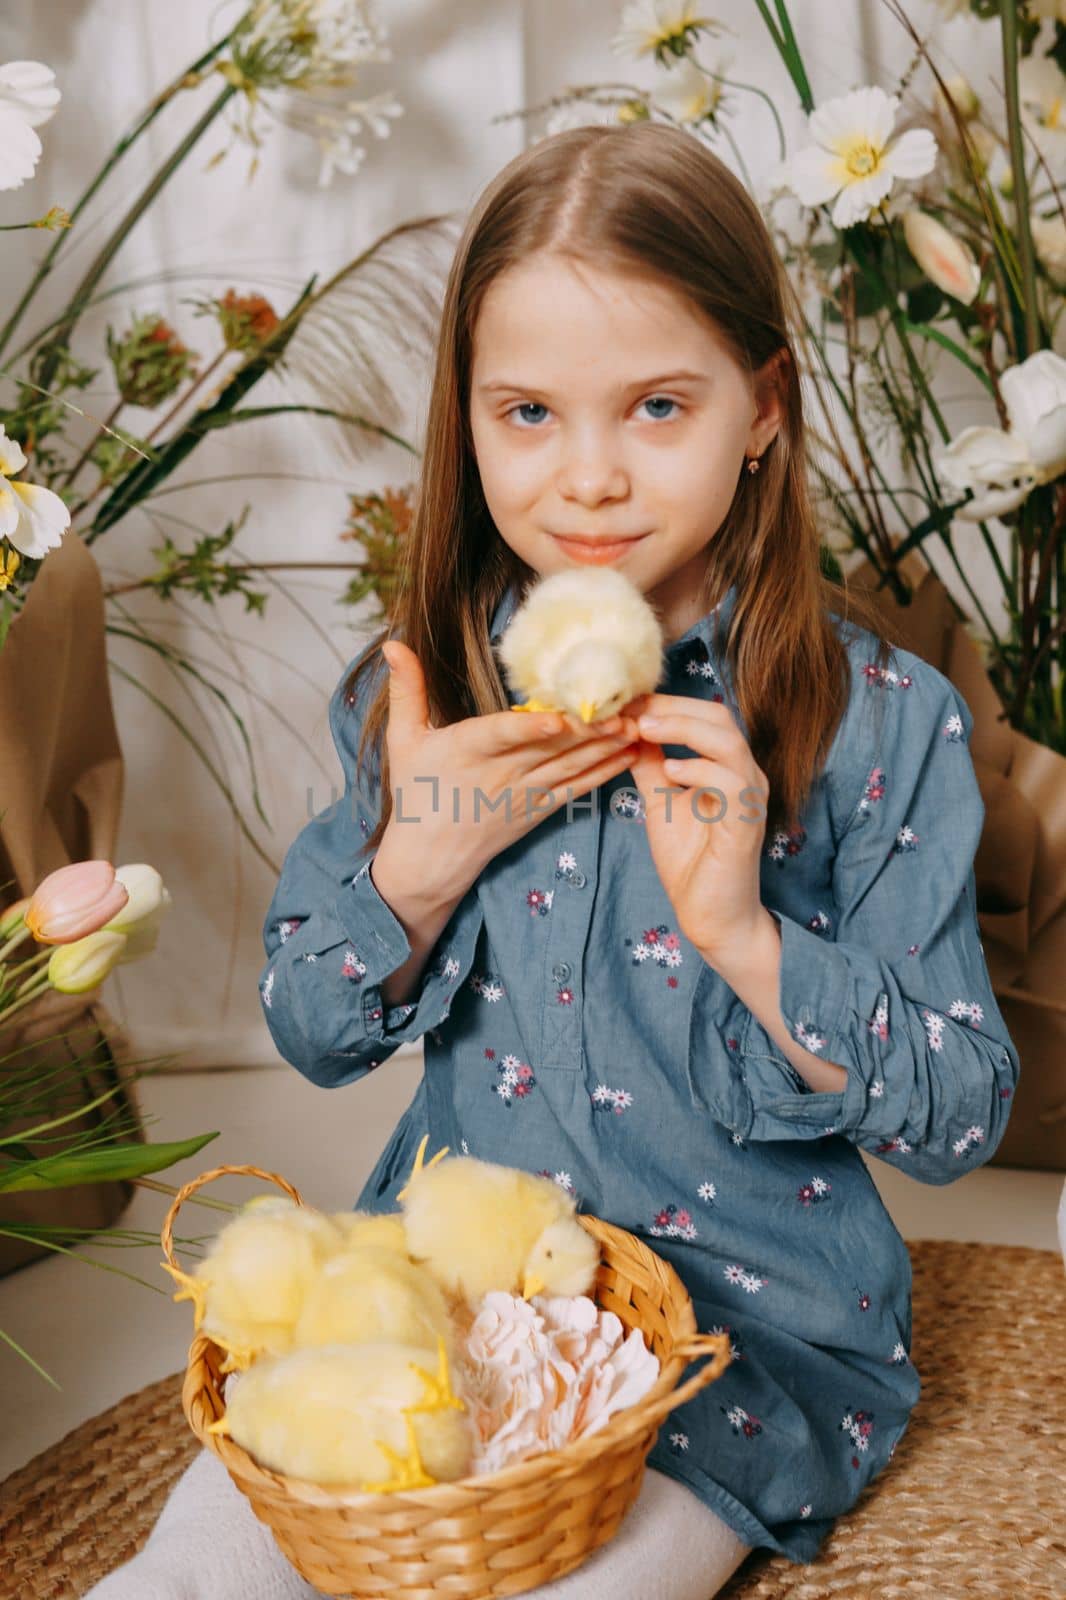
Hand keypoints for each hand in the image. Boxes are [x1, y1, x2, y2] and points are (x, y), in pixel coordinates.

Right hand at [373, 641, 640, 905]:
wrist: (430, 859)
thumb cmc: (416, 793)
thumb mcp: (403, 739)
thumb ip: (405, 689)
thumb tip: (392, 642)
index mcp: (466, 751)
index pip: (501, 736)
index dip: (531, 728)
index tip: (559, 718)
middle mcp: (500, 774)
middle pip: (549, 748)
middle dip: (589, 728)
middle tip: (625, 706)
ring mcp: (524, 794)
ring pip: (569, 767)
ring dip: (605, 747)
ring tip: (637, 724)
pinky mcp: (540, 810)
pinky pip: (577, 789)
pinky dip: (604, 772)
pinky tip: (629, 753)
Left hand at [618, 690, 769, 965]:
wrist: (712, 913)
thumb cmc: (691, 860)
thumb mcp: (660, 802)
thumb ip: (649, 765)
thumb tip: (627, 729)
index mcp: (725, 764)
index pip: (702, 714)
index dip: (664, 702)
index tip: (625, 700)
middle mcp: (744, 773)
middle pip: (718, 716)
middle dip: (672, 707)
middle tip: (632, 708)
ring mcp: (749, 796)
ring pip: (728, 741)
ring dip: (683, 730)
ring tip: (644, 730)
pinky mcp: (747, 822)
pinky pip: (732, 782)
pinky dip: (700, 770)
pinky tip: (670, 772)